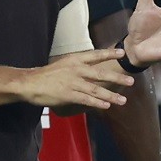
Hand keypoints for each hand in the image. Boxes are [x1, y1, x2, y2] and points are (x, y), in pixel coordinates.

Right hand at [17, 50, 131, 114]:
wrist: (30, 83)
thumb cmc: (46, 75)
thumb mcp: (63, 65)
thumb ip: (78, 67)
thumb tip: (91, 71)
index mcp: (74, 60)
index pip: (95, 55)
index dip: (109, 53)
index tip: (122, 53)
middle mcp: (76, 69)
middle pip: (100, 74)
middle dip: (117, 78)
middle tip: (130, 81)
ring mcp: (72, 82)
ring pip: (96, 90)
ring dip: (111, 96)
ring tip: (123, 101)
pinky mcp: (68, 95)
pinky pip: (86, 100)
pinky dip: (97, 103)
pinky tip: (106, 106)